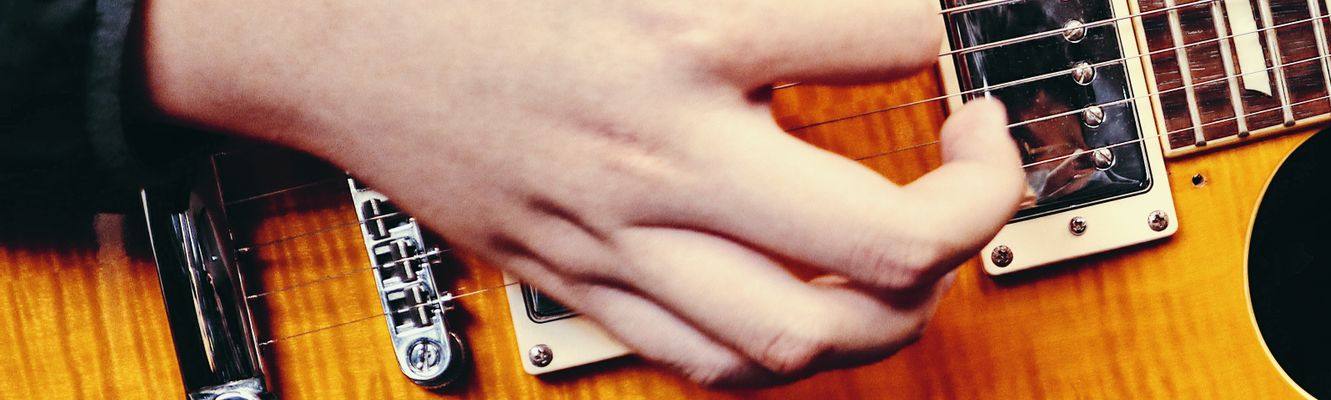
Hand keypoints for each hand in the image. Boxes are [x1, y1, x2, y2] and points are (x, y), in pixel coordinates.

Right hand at [144, 0, 1025, 385]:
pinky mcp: (579, 282)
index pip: (893, 34)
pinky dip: (795, 348)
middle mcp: (662, 152)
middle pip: (885, 241)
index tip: (949, 28)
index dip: (948, 24)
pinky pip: (714, 364)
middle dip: (973, 208)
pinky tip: (820, 293)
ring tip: (918, 242)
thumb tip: (890, 2)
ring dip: (902, 301)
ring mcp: (619, 236)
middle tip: (978, 155)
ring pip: (809, 334)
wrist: (310, 30)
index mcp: (683, 28)